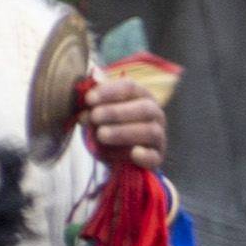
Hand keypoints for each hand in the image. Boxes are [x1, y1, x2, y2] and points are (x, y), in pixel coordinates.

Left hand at [76, 54, 172, 172]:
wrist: (114, 152)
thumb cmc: (106, 124)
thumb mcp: (97, 110)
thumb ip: (93, 101)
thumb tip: (87, 89)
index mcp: (140, 96)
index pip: (130, 87)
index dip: (110, 92)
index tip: (89, 99)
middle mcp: (154, 114)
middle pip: (144, 109)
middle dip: (117, 112)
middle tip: (94, 116)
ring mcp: (158, 137)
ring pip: (150, 132)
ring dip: (124, 132)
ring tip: (101, 134)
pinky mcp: (156, 157)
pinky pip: (154, 157)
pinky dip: (145, 155)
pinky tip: (134, 153)